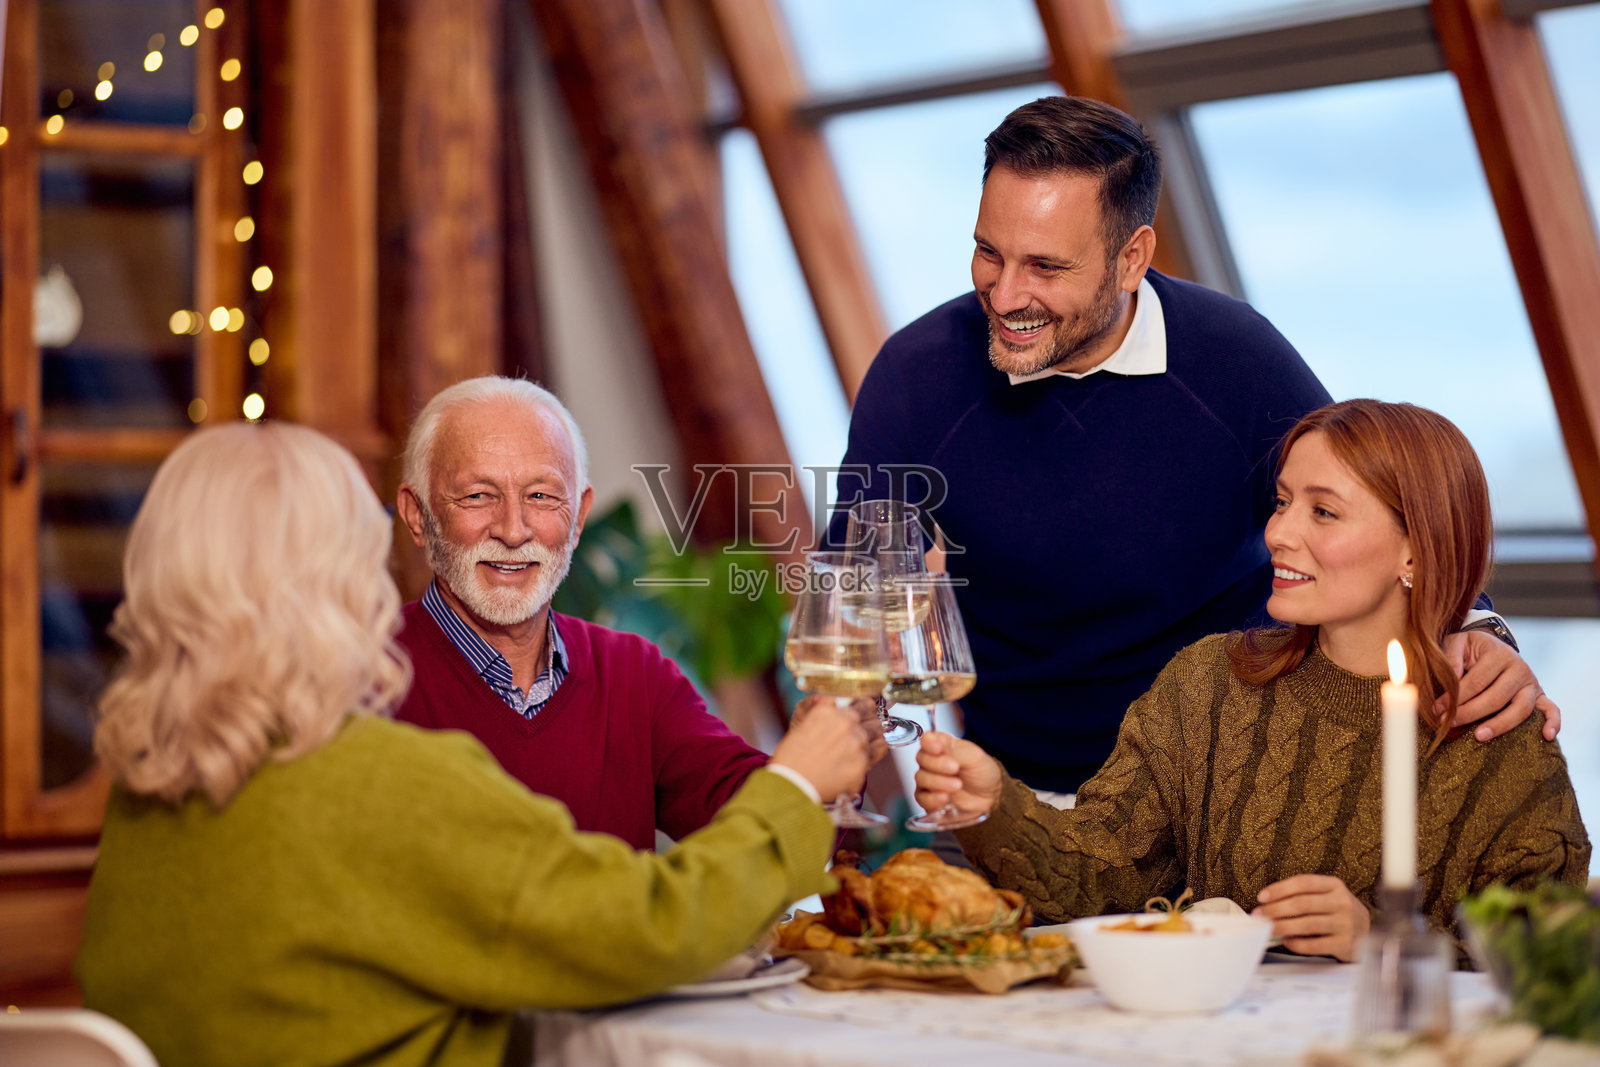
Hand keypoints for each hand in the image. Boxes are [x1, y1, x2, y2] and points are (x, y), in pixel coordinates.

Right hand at [771, 697, 872, 800]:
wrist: (791, 786)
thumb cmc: (791, 759)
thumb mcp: (801, 725)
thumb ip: (819, 710)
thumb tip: (828, 699)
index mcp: (828, 710)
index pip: (854, 697)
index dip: (856, 704)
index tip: (857, 709)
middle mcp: (844, 722)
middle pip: (869, 710)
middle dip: (866, 716)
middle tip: (860, 725)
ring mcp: (856, 742)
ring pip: (877, 728)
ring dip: (871, 732)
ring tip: (862, 742)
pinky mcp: (863, 762)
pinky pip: (879, 749)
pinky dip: (874, 750)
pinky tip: (865, 754)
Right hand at [913, 731, 1002, 818]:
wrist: (991, 795)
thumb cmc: (981, 771)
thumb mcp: (973, 756)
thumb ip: (954, 751)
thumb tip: (937, 745)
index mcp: (942, 745)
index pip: (927, 739)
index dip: (929, 743)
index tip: (937, 748)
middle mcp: (932, 761)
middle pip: (922, 759)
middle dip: (937, 764)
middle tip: (954, 768)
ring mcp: (929, 780)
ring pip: (921, 778)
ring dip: (937, 782)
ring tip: (957, 785)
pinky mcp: (929, 798)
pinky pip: (922, 798)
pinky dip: (932, 798)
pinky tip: (945, 798)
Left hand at [1251, 874, 1369, 961]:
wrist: (1368, 932)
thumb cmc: (1338, 911)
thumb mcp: (1327, 895)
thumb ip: (1303, 894)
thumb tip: (1269, 902)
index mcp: (1334, 885)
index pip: (1303, 882)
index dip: (1279, 889)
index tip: (1262, 897)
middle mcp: (1342, 903)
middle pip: (1302, 904)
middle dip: (1276, 909)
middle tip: (1260, 914)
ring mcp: (1345, 924)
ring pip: (1307, 924)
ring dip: (1282, 926)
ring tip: (1269, 928)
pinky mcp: (1345, 944)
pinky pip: (1315, 945)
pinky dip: (1297, 943)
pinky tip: (1287, 940)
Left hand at [1441, 630, 1558, 741]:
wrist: (1493, 647)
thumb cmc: (1471, 649)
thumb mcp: (1457, 643)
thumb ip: (1451, 657)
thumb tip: (1449, 678)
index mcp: (1499, 653)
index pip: (1476, 681)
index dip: (1455, 697)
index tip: (1437, 710)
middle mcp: (1519, 668)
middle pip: (1496, 697)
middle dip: (1469, 713)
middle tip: (1449, 723)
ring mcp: (1531, 683)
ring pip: (1520, 709)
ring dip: (1500, 724)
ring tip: (1478, 736)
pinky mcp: (1540, 695)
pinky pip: (1551, 709)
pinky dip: (1552, 723)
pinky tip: (1546, 736)